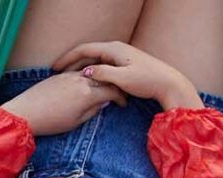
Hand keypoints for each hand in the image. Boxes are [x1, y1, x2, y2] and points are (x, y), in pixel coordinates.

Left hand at [0, 70, 127, 135]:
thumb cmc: (51, 122)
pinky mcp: (60, 75)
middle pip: (104, 79)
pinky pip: (78, 72)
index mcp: (88, 94)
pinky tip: (87, 82)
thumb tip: (103, 102)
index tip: (123, 103)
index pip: (112, 91)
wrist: (26, 112)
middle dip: (113, 86)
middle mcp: (81, 81)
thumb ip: (93, 110)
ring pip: (92, 73)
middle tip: (117, 94)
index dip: (120, 97)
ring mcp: (70, 76)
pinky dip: (87, 76)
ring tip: (104, 86)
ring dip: (100, 78)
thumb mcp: (76, 122)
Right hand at [53, 41, 203, 111]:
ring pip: (95, 60)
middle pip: (87, 53)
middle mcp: (116, 49)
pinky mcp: (124, 63)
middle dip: (71, 63)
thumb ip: (102, 74)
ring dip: (81, 68)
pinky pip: (102, 65)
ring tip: (68, 79)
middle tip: (57, 74)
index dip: (67, 58)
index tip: (54, 68)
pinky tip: (87, 82)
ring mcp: (120, 55)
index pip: (84, 49)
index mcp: (113, 49)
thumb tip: (85, 72)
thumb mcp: (122, 79)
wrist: (168, 82)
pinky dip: (91, 71)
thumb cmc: (146, 80)